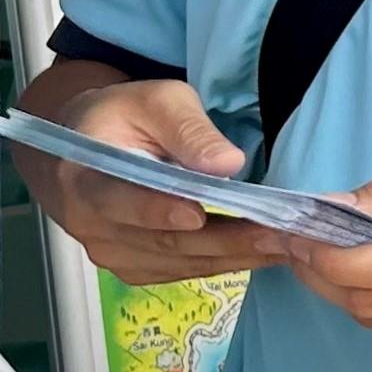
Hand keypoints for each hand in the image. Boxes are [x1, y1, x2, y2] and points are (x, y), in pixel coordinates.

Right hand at [18, 79, 284, 286]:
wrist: (88, 150)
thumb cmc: (123, 117)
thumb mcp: (156, 101)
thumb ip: (187, 129)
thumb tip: (227, 165)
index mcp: (84, 179)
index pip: (118, 200)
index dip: (156, 210)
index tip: (197, 213)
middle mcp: (92, 226)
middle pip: (164, 240)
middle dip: (225, 239)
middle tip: (279, 234)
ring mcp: (113, 254)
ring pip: (181, 261)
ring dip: (235, 255)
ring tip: (287, 244)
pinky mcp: (136, 268)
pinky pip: (185, 270)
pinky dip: (226, 261)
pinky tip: (264, 251)